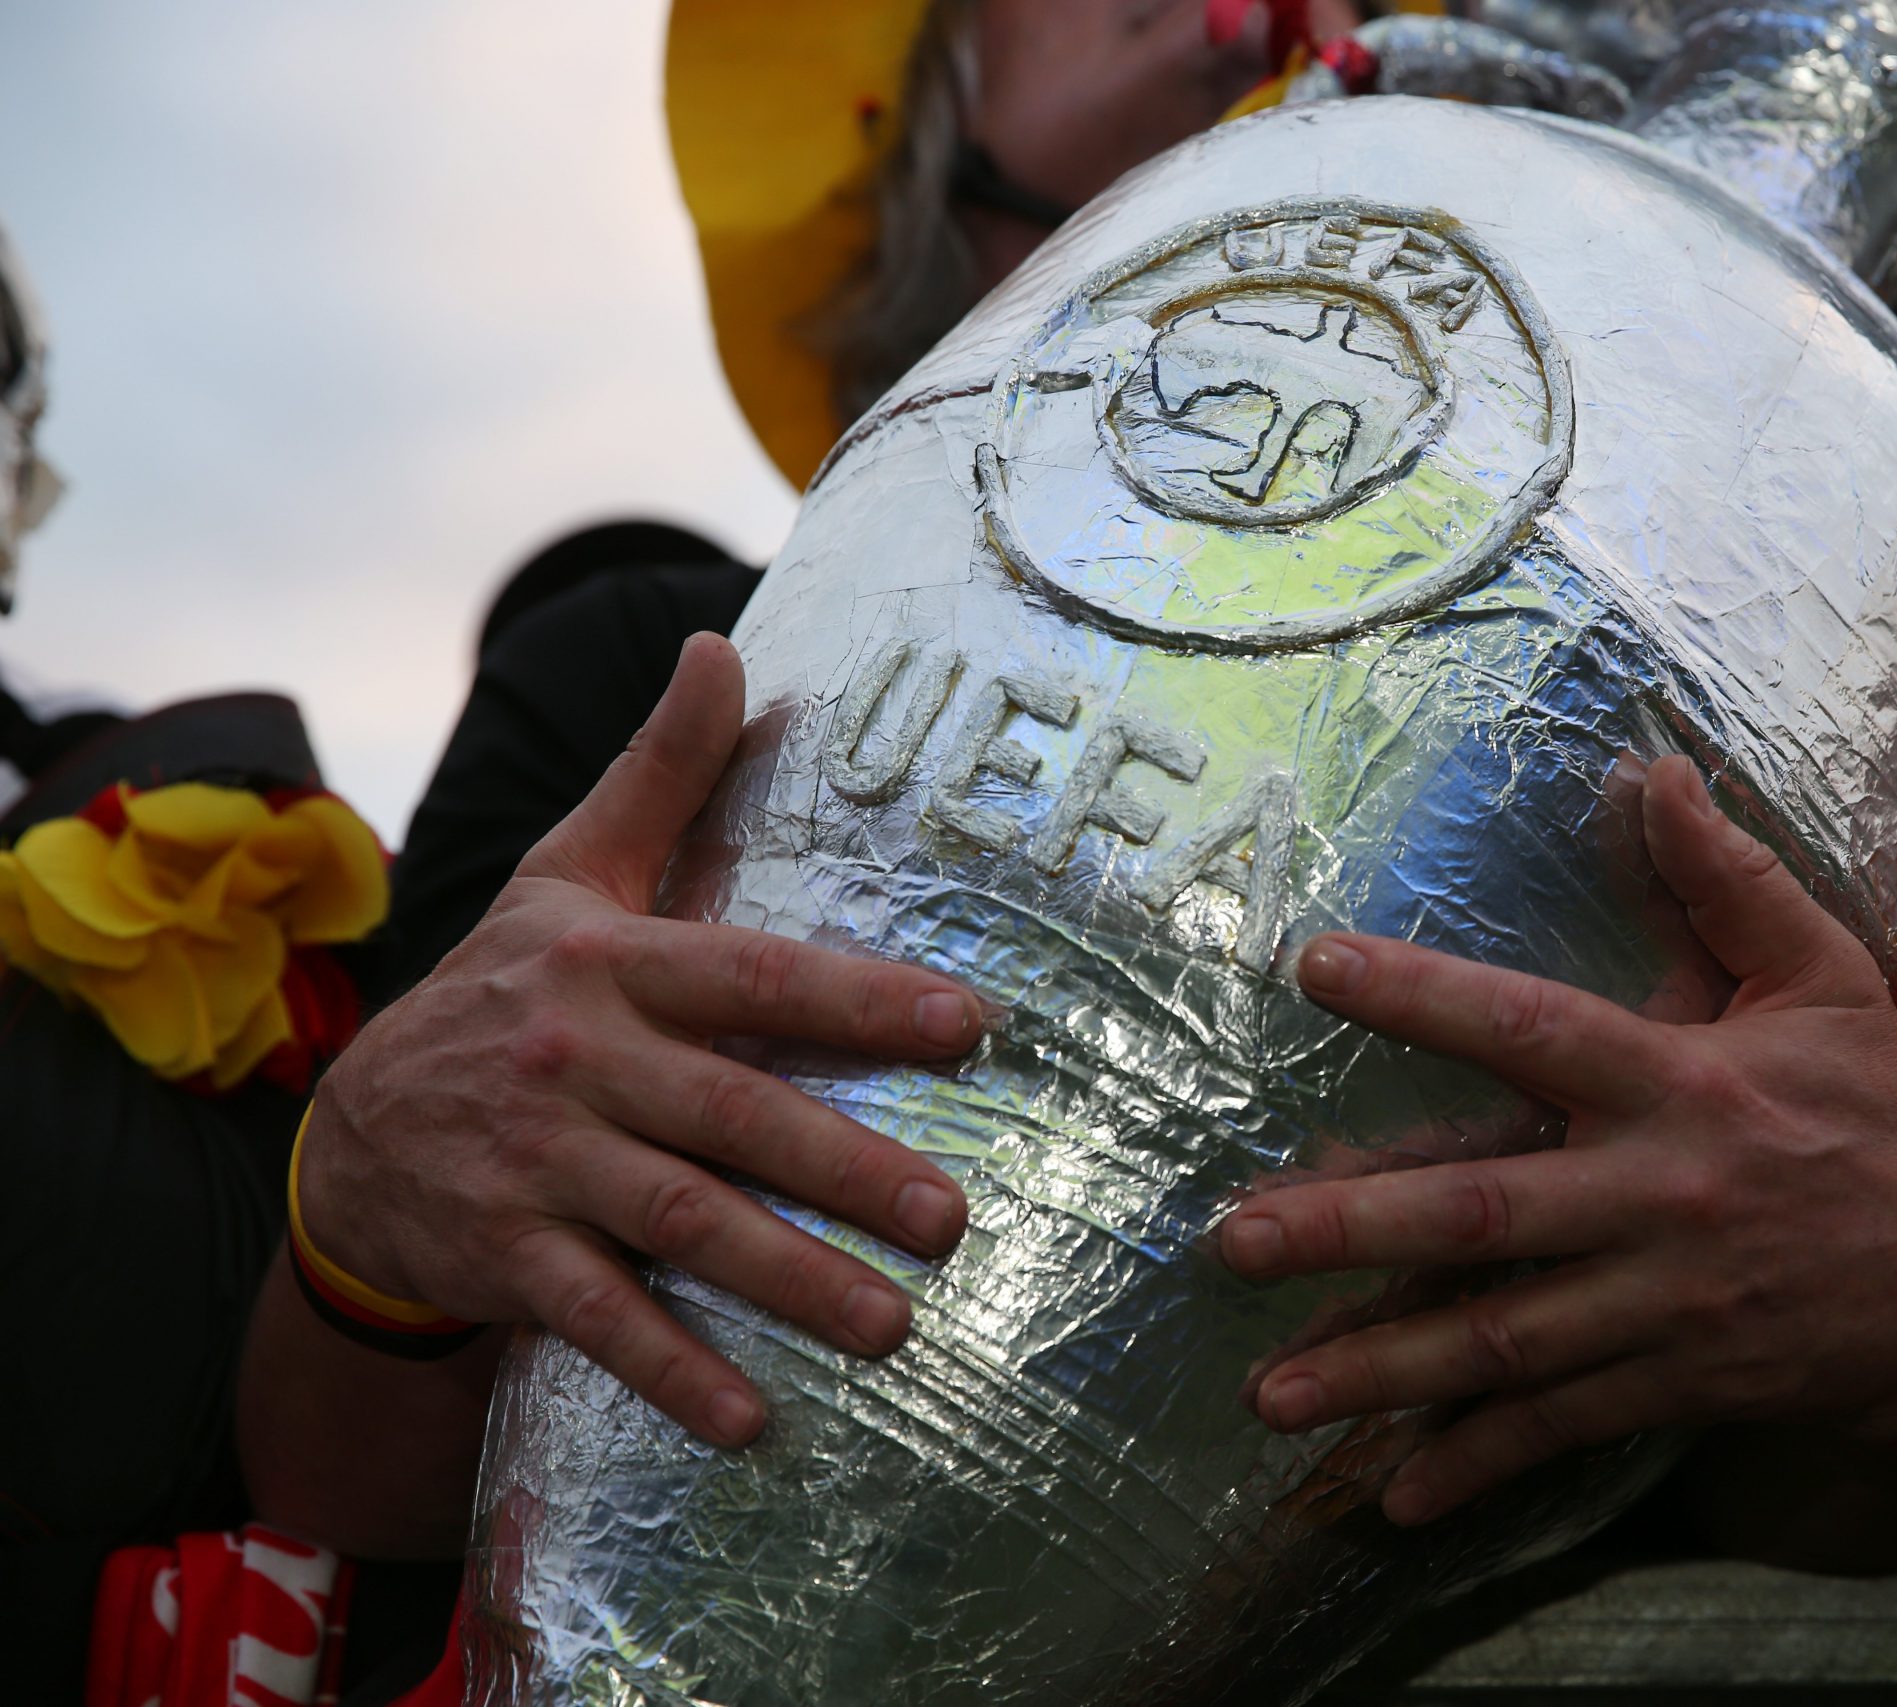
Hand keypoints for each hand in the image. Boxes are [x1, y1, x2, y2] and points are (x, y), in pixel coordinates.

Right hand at [298, 634, 984, 1446]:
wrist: (348, 1139)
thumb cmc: (503, 998)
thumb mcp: (568, 880)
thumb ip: (658, 776)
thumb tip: (724, 648)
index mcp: (611, 965)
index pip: (753, 978)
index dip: (861, 1001)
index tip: (971, 1027)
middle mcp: (578, 1062)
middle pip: (730, 1114)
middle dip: (844, 1169)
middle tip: (954, 1221)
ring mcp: (537, 1165)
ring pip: (676, 1224)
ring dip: (786, 1281)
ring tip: (895, 1326)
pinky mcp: (506, 1257)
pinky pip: (595, 1322)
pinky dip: (670, 1373)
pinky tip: (751, 1421)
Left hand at [1217, 756, 1896, 1524]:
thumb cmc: (1880, 1113)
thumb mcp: (1826, 980)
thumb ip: (1733, 880)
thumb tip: (1659, 769)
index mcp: (1684, 1084)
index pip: (1536, 1030)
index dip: (1426, 997)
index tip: (1315, 968)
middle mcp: (1659, 1196)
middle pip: (1489, 1211)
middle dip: (1355, 1229)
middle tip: (1235, 1240)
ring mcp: (1664, 1304)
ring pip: (1504, 1341)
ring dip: (1380, 1371)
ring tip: (1268, 1392)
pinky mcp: (1676, 1382)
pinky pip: (1563, 1428)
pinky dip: (1480, 1463)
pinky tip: (1393, 1495)